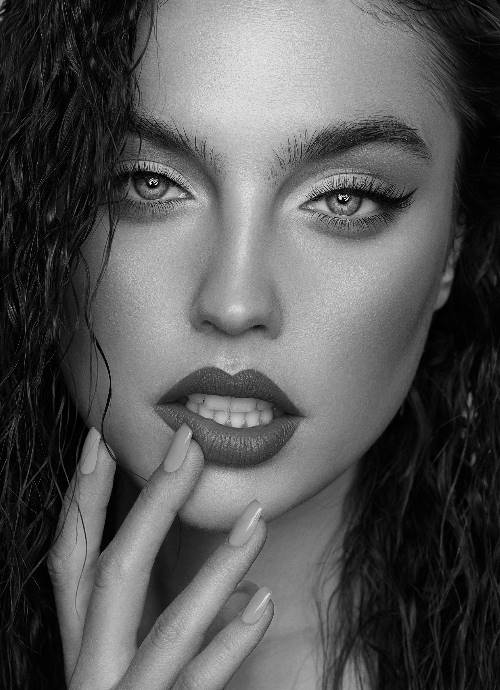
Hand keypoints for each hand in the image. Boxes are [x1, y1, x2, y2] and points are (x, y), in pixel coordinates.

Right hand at [47, 424, 272, 688]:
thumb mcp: (127, 663)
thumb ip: (164, 626)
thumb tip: (245, 587)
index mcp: (81, 642)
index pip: (69, 556)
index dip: (81, 497)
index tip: (99, 437)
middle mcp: (90, 668)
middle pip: (112, 573)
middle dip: (148, 504)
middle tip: (187, 444)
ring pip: (166, 628)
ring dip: (214, 567)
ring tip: (256, 518)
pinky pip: (192, 687)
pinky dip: (226, 644)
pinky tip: (261, 602)